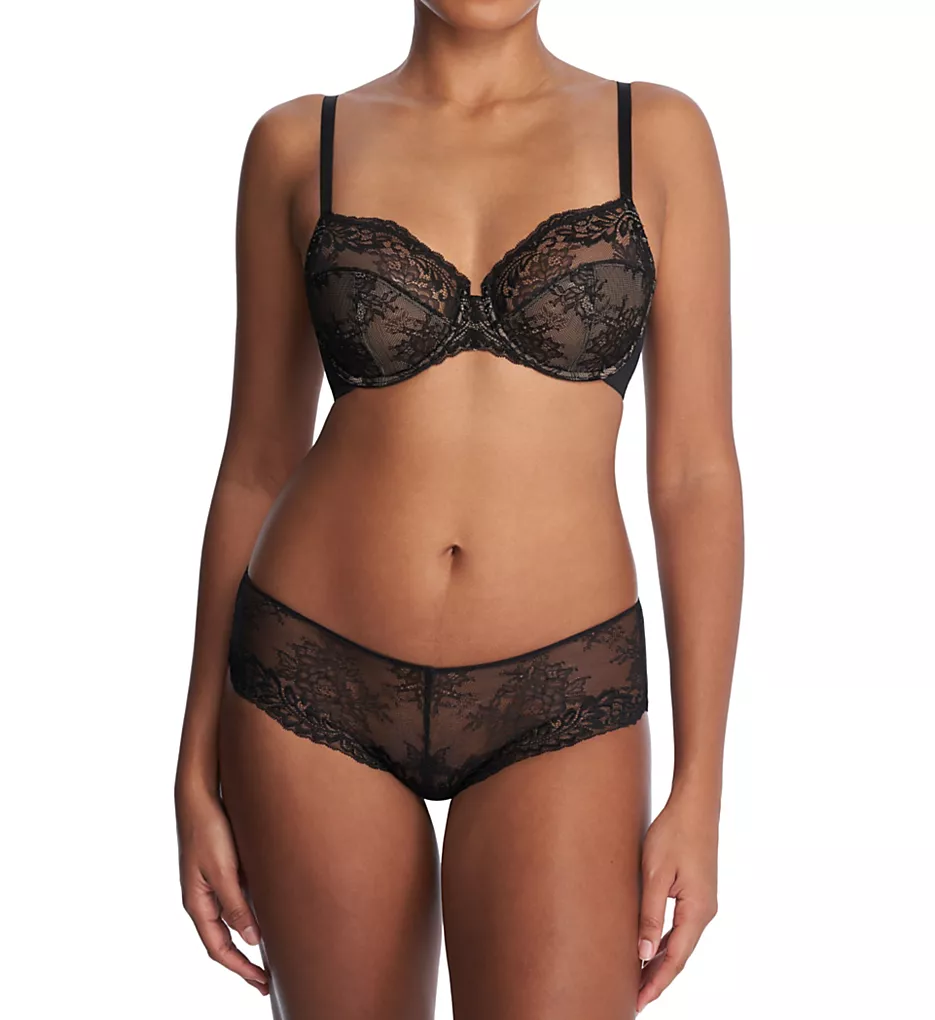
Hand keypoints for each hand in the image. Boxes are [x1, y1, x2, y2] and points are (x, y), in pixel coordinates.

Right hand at [176, 784, 268, 995]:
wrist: (200, 794)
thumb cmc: (208, 828)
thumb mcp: (224, 869)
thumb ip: (236, 904)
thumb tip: (251, 939)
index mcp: (197, 902)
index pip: (218, 947)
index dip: (240, 968)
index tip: (261, 983)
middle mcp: (203, 897)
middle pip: (223, 939)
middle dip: (244, 961)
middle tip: (268, 979)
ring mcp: (211, 883)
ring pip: (231, 919)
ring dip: (249, 937)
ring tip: (274, 950)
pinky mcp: (221, 868)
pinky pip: (236, 899)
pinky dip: (250, 912)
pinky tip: (268, 914)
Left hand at [635, 788, 718, 1012]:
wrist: (695, 805)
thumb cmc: (674, 834)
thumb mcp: (655, 874)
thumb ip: (650, 915)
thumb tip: (643, 953)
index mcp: (697, 912)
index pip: (675, 959)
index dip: (656, 983)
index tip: (639, 1003)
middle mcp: (705, 913)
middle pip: (679, 956)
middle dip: (657, 978)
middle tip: (633, 999)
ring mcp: (703, 903)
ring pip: (680, 943)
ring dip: (660, 962)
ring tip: (637, 980)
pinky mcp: (697, 893)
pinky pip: (680, 927)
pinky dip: (665, 943)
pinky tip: (649, 948)